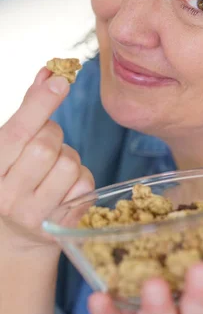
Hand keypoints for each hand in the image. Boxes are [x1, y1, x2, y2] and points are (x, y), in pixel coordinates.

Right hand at [0, 67, 93, 252]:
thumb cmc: (11, 182)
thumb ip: (27, 113)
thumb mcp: (7, 150)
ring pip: (70, 164)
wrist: (14, 240)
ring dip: (68, 158)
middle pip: (48, 145)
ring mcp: (34, 215)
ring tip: (53, 169)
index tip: (59, 79)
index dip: (39, 104)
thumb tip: (49, 72)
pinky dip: (80, 179)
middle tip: (45, 144)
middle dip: (53, 135)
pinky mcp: (61, 225)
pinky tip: (63, 188)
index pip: (16, 133)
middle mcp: (6, 196)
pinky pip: (85, 185)